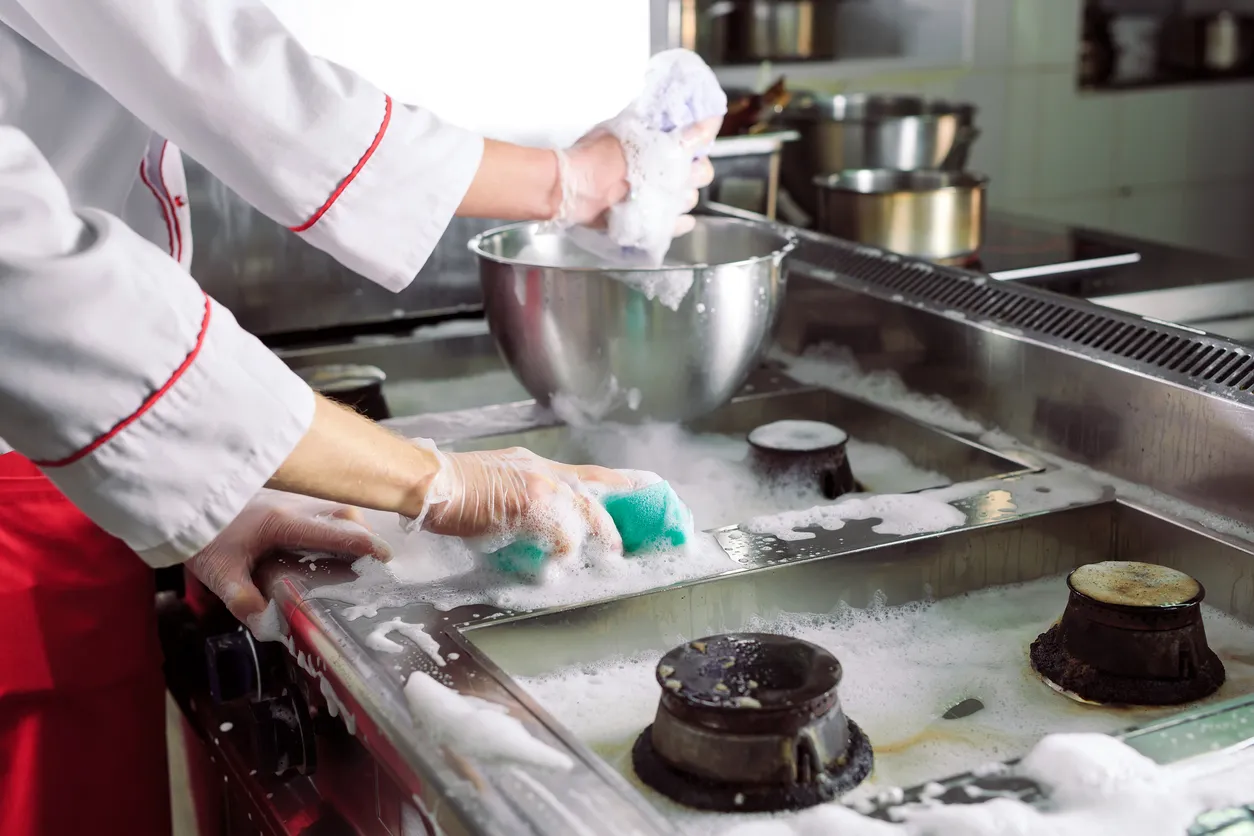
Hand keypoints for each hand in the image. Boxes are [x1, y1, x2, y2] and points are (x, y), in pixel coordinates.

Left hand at [187, 490, 391, 622]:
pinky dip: (334, 522)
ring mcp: (290, 498)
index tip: (386, 556)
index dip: (363, 543)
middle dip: (364, 534)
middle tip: (372, 559)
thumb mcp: (218, 571)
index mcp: (282, 522)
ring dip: (349, 527)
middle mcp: (293, 505)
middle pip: (344, 513)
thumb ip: (242, 599)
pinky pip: (321, 507)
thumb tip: (270, 626)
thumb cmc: (201, 533)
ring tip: (354, 553)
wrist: (181, 499)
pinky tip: (328, 540)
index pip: (334, 531)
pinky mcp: (284, 498)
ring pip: (335, 507)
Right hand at [411, 446, 647, 558]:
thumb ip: (526, 503)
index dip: (623, 484)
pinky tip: (556, 563)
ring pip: (588, 509)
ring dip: (602, 534)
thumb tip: (542, 532)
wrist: (430, 483)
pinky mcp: (531, 502)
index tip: (648, 493)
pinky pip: (561, 532)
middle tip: (635, 538)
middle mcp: (546, 470)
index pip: (592, 473)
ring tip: (611, 553)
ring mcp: (541, 483)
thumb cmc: (453, 490)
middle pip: (600, 486)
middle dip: (623, 510)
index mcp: (539, 467)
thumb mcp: (500, 487)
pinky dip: (564, 551)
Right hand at [553, 116, 720, 236]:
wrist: (577, 188)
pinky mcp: (657, 226)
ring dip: (684, 191)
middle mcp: (677, 178)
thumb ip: (640, 127)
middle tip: (683, 160)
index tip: (709, 121)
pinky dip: (680, 219)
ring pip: (691, 198)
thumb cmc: (592, 156)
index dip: (708, 125)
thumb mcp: (617, 128)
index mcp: (671, 149)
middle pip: (704, 171)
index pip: (702, 134)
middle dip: (696, 164)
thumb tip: (646, 122)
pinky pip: (680, 224)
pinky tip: (676, 214)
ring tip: (670, 187)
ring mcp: (669, 204)